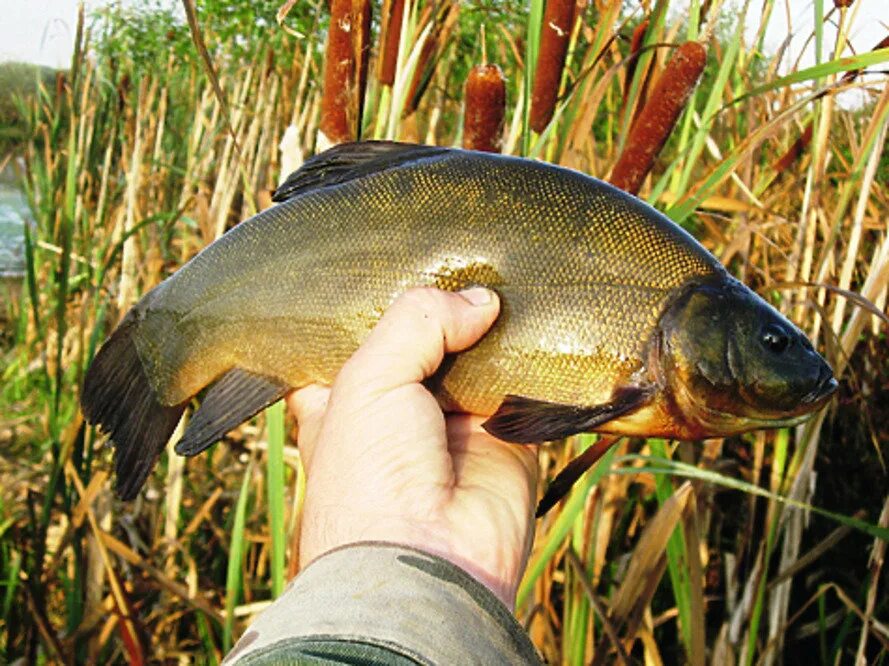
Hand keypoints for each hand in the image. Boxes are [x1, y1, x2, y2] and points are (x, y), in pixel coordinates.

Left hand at [287, 287, 538, 606]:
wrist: (427, 563)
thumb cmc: (368, 478)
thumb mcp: (368, 379)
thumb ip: (416, 321)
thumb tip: (481, 301)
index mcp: (348, 395)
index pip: (362, 334)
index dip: (382, 298)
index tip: (406, 255)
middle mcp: (401, 406)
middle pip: (428, 338)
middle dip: (446, 305)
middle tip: (470, 254)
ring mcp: (456, 420)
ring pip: (480, 356)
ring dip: (494, 326)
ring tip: (507, 272)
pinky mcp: (507, 435)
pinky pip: (525, 385)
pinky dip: (532, 358)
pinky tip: (537, 316)